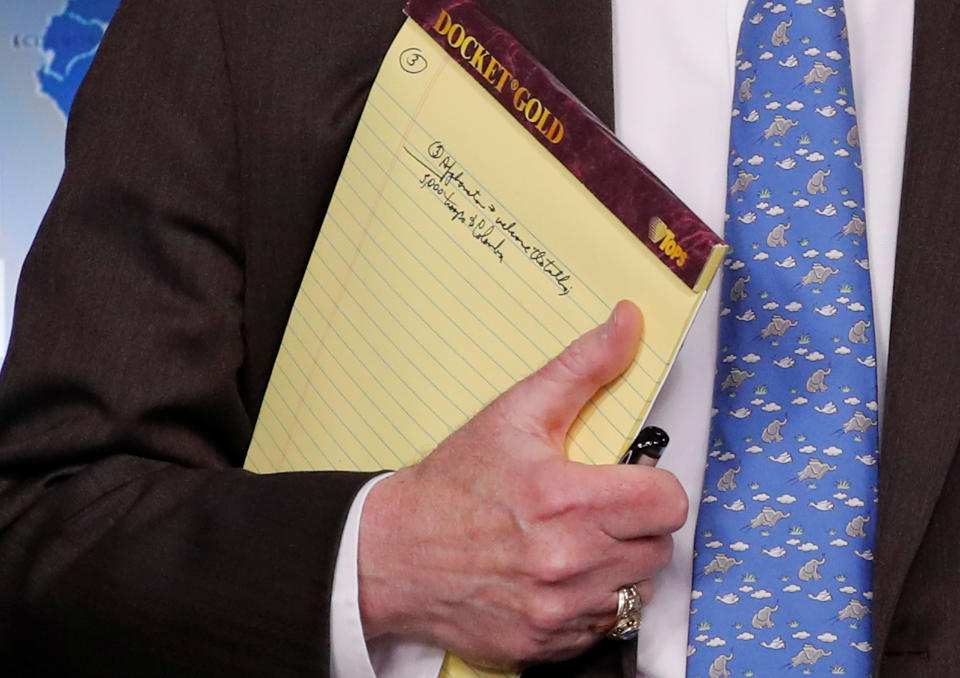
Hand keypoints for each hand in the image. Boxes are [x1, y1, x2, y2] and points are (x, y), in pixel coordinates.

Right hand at [357, 300, 687, 668]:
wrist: (393, 553)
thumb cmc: (454, 484)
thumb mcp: (514, 413)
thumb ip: (582, 367)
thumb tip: (629, 322)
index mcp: (565, 499)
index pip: (668, 502)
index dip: (654, 487)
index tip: (630, 482)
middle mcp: (567, 562)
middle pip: (659, 547)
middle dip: (636, 525)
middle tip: (597, 510)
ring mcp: (558, 610)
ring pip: (637, 588)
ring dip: (618, 565)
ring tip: (576, 543)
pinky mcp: (547, 645)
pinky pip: (604, 624)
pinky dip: (591, 601)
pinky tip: (557, 577)